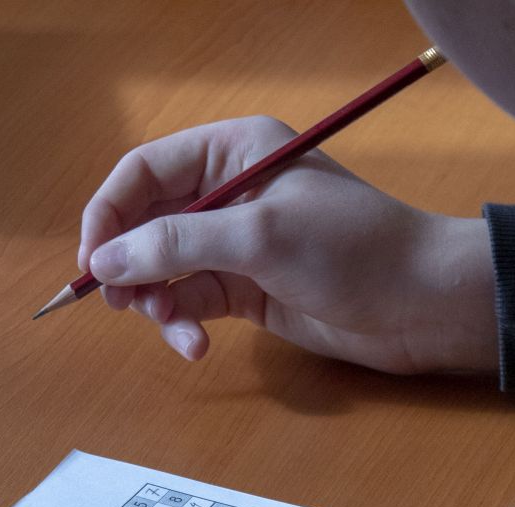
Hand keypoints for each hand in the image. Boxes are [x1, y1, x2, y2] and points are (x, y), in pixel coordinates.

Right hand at [78, 117, 499, 373]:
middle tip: (122, 303)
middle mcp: (227, 191)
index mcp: (232, 151)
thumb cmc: (354, 250)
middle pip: (145, 223)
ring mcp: (235, 243)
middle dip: (129, 265)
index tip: (92, 262)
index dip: (108, 214)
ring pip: (162, 270)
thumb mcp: (261, 236)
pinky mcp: (245, 288)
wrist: (422, 306)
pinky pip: (190, 302)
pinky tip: (197, 347)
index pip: (144, 172)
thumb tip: (105, 261)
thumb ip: (178, 244)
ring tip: (174, 328)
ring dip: (156, 302)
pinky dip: (183, 324)